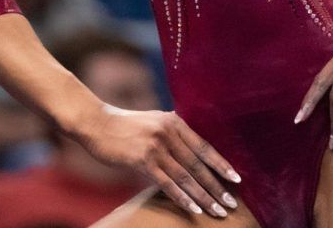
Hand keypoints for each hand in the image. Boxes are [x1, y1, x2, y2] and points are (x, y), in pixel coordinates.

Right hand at [75, 106, 241, 218]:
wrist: (96, 122)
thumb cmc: (125, 126)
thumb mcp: (154, 122)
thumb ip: (172, 134)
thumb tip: (191, 153)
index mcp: (175, 122)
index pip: (204, 147)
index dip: (221, 164)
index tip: (236, 179)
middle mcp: (169, 133)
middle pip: (198, 165)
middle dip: (217, 186)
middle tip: (231, 203)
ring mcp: (156, 147)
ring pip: (186, 177)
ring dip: (204, 196)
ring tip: (218, 210)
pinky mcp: (142, 160)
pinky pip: (167, 183)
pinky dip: (182, 198)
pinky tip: (194, 209)